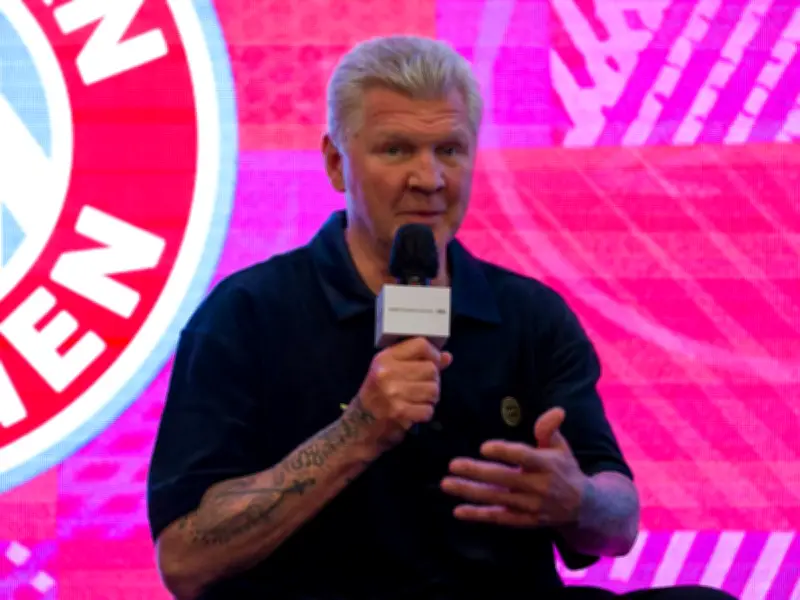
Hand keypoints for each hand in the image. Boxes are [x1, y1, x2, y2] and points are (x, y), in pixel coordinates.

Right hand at [353, 337, 452, 449]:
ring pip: (433, 389)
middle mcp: (387, 372)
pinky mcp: (399, 412)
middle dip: (433, 380)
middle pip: (431, 369)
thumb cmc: (377, 395)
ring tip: (419, 399)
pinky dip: (425, 413)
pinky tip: (415, 412)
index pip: (420, 344)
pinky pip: (428, 409)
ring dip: (431, 398)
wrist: (359, 426)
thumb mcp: (391, 372)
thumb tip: (447, 356)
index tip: (434, 362)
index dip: (434, 353)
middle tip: (424, 387)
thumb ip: (418, 362)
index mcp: (385, 358)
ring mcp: (393, 393)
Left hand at [440, 407, 587, 527]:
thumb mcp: (560, 447)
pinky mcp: (524, 521)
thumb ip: (550, 429)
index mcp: (547, 465)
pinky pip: (499, 518)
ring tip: (447, 484)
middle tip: (453, 464)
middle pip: (504, 479)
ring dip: (470, 492)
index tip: (483, 447)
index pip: (524, 457)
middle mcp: (538, 487)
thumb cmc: (564, 469)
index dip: (504, 452)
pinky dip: (478, 515)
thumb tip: (556, 411)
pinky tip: (458, 510)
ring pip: (497, 499)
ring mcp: (530, 506)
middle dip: (477, 472)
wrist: (582, 507)